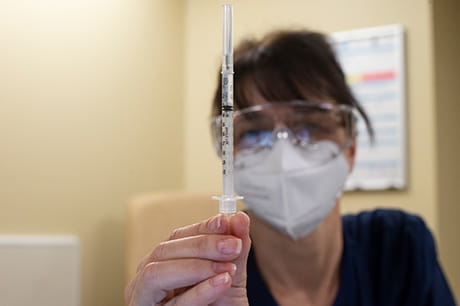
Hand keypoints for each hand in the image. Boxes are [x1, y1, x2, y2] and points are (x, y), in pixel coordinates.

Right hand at [125, 211, 250, 305]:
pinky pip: (173, 303)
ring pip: (157, 273)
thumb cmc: (220, 305)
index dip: (202, 227)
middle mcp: (146, 279)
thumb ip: (235, 248)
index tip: (227, 221)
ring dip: (196, 267)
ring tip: (228, 269)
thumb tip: (240, 217)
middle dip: (202, 245)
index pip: (177, 236)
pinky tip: (223, 282)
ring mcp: (144, 300)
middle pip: (165, 250)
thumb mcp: (230, 276)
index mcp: (163, 262)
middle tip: (233, 245)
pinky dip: (200, 291)